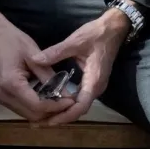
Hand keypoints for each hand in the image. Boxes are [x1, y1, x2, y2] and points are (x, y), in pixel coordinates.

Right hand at [0, 0, 71, 122]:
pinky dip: (32, 106)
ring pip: (25, 114)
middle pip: (31, 115)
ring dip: (42, 111)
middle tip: (67, 103)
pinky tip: (44, 97)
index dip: (56, 107)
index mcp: (11, 84)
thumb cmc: (12, 40)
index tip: (71, 102)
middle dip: (51, 112)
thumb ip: (49, 76)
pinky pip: (18, 107)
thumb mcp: (34, 55)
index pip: (37, 106)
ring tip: (58, 101)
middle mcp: (2, 95)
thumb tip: (66, 93)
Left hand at [32, 8, 131, 125]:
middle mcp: (97, 87)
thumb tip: (35, 59)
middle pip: (79, 110)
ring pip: (80, 105)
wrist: (114, 27)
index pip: (80, 106)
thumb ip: (55, 52)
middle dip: (61, 117)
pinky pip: (81, 97)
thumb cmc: (97, 34)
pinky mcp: (93, 81)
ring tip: (45, 114)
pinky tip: (55, 100)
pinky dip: (68, 103)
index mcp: (94, 80)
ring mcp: (96, 85)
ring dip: (65, 111)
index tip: (49, 120)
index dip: (65, 115)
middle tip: (41, 121)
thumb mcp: (75, 41)